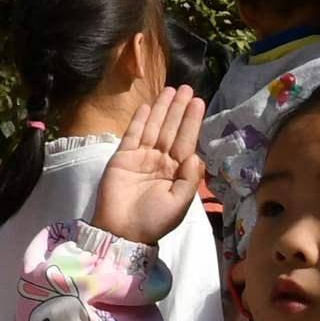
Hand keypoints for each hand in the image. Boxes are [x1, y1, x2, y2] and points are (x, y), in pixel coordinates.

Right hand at [89, 82, 211, 246]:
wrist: (121, 232)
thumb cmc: (153, 221)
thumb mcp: (178, 205)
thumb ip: (189, 180)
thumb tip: (196, 155)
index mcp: (176, 172)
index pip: (186, 141)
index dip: (191, 121)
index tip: (198, 102)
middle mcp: (161, 161)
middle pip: (171, 129)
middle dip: (178, 109)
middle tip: (187, 88)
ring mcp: (141, 157)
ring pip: (154, 128)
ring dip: (161, 109)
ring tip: (170, 90)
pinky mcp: (122, 157)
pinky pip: (133, 134)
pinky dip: (139, 120)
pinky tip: (147, 106)